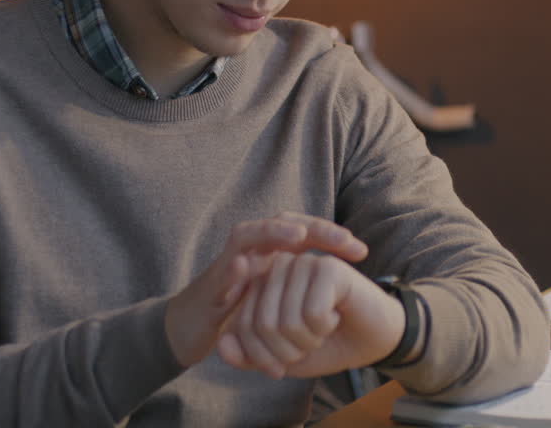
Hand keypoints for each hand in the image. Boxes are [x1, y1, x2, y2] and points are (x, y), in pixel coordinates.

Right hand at [164, 213, 368, 367]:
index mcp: (270, 252)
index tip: (362, 251)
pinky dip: (232, 270)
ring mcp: (228, 263)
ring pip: (247, 235)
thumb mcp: (275, 295)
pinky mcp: (209, 286)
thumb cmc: (238, 310)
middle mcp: (250, 250)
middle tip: (344, 239)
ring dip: (271, 232)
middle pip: (282, 223)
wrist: (189, 327)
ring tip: (297, 237)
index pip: (304, 233)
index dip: (332, 237)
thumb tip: (341, 282)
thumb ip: (299, 285)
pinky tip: (244, 267)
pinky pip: (220, 273)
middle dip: (314, 228)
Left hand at [216, 251, 405, 378]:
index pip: (244, 329)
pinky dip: (326, 327)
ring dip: (310, 340)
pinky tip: (339, 312)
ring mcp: (301, 265)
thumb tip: (223, 345)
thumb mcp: (281, 359)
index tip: (287, 361)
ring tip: (326, 325)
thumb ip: (248, 356)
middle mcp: (277, 270)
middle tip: (314, 341)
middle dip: (290, 351)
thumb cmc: (327, 346)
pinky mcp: (326, 268)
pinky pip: (311, 314)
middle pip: (262, 326)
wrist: (373, 342)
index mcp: (261, 286)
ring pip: (285, 322)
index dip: (265, 358)